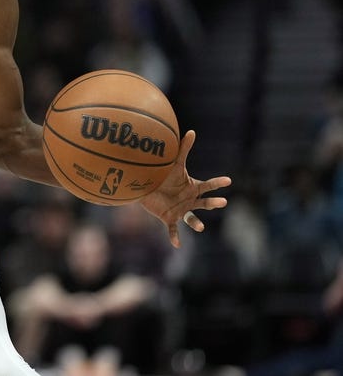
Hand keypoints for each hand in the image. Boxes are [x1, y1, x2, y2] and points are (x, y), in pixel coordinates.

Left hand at [139, 129, 230, 246]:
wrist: (146, 186)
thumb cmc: (163, 175)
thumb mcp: (174, 163)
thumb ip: (183, 149)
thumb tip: (192, 131)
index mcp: (193, 188)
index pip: (208, 185)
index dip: (217, 183)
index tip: (228, 180)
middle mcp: (190, 201)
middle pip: (205, 203)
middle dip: (214, 203)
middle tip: (223, 201)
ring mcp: (181, 211)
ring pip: (192, 218)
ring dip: (196, 223)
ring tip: (200, 226)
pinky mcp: (169, 218)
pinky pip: (173, 230)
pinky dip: (175, 237)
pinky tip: (177, 245)